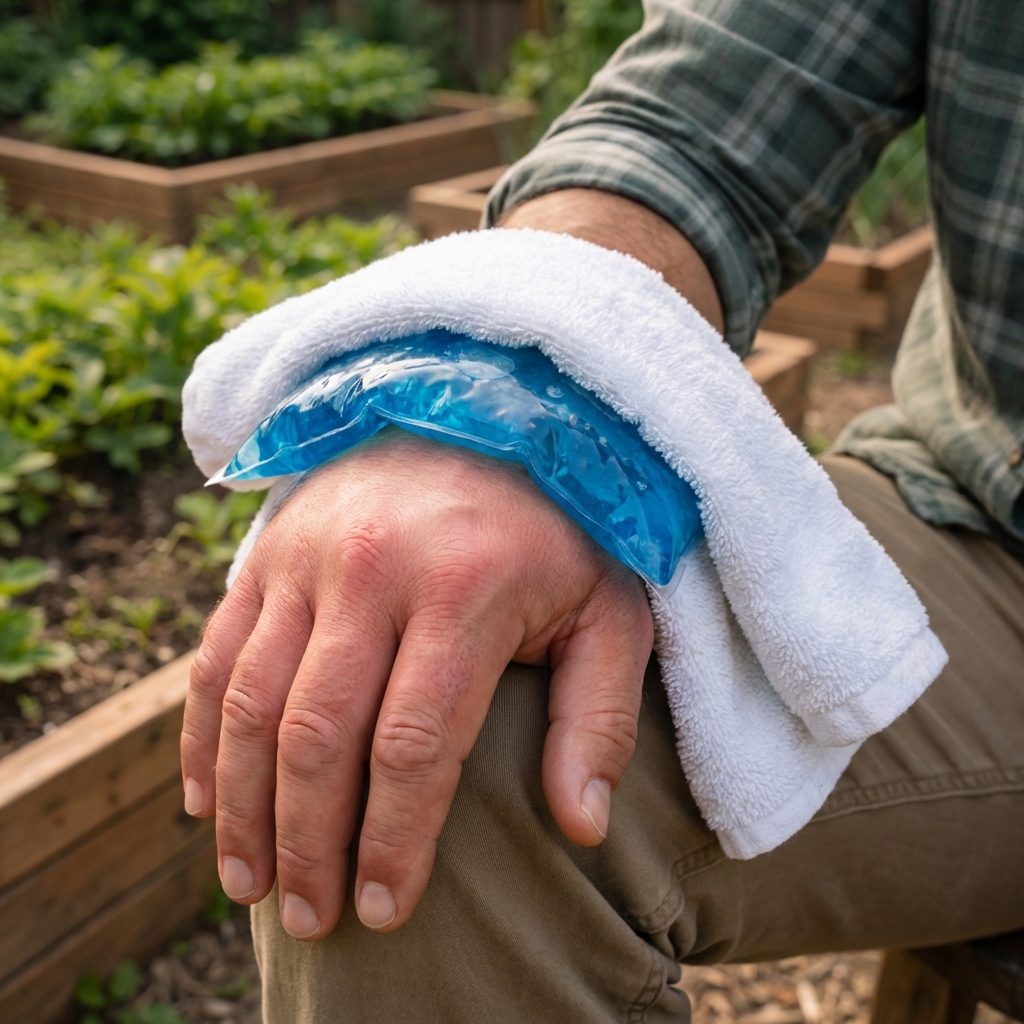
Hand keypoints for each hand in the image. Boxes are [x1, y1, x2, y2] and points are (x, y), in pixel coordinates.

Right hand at [180, 428, 653, 938]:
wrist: (481, 413)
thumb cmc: (557, 529)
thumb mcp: (610, 609)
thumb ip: (599, 715)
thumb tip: (581, 826)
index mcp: (466, 590)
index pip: (414, 743)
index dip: (392, 840)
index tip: (383, 910)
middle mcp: (375, 571)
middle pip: (318, 735)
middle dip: (309, 842)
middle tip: (311, 920)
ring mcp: (310, 557)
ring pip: (250, 702)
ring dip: (242, 806)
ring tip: (250, 884)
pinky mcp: (269, 551)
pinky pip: (215, 654)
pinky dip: (202, 734)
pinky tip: (205, 799)